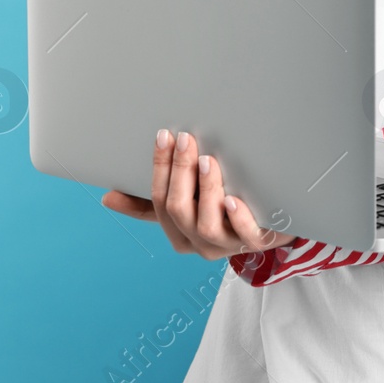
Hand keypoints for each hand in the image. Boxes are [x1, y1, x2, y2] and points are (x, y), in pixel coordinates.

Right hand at [101, 129, 291, 260]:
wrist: (276, 230)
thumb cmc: (225, 215)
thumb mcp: (189, 208)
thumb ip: (153, 203)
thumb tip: (107, 196)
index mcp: (178, 234)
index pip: (158, 201)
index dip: (159, 168)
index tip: (163, 136)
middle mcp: (199, 242)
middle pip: (179, 209)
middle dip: (179, 172)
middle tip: (185, 139)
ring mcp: (228, 246)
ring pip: (207, 224)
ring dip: (205, 189)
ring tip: (208, 161)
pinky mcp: (258, 244)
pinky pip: (246, 236)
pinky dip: (238, 218)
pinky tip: (233, 200)